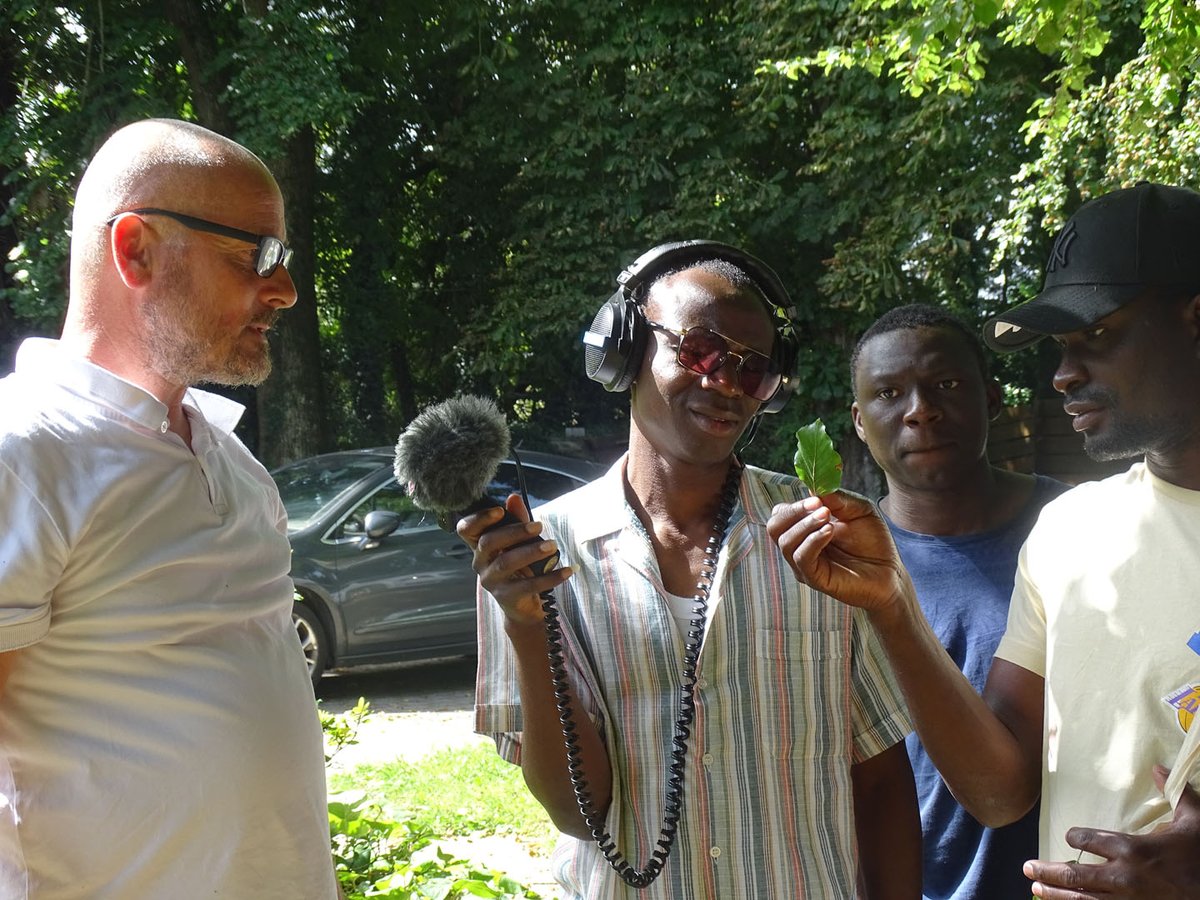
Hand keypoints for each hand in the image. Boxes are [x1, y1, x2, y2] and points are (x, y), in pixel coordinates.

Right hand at [456, 493, 571, 625]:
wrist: (522, 606)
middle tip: (538, 526)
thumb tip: (513, 497)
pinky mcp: (507, 597)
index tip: (499, 510)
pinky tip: (568, 570)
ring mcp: (492, 581)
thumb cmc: (519, 567)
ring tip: (553, 545)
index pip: (466, 529)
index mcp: (480, 546)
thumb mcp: (519, 542)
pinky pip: (529, 585)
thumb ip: (517, 520)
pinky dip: (551, 577)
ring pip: (507, 562)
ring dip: (531, 552)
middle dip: (514, 532)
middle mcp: (481, 563)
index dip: (479, 518)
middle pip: (489, 542)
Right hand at [766, 490, 907, 612]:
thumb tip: (815, 489)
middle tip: (819, 506)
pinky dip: (813, 540)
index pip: (781, 515)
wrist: (891, 573)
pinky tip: (830, 531)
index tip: (817, 498)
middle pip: (774, 528)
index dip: (794, 505)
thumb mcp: (859, 510)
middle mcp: (799, 548)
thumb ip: (838, 499)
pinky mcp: (815, 579)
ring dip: (805, 525)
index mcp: (805, 531)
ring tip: (828, 518)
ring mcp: (805, 566)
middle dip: (793, 512)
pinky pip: (802, 558)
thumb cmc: (873, 542)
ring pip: (786, 542)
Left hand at [1024, 765, 1199, 898]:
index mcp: (1133, 848)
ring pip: (1081, 898)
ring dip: (1055, 893)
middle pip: (1075, 874)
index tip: (1069, 836)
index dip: (1075, 837)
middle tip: (1028, 867)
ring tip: (1036, 888)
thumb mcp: (1194, 820)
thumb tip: (1158, 768)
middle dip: (1047, 870)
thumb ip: (1175, 793)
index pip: (1088, 840)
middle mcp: (1123, 876)